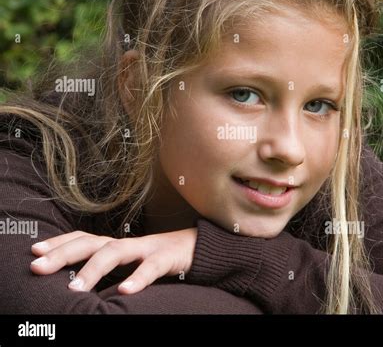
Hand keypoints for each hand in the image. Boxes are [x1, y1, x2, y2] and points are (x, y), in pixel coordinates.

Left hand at [30, 228, 197, 293]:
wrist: (199, 247)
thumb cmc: (161, 258)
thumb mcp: (133, 263)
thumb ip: (112, 269)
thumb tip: (80, 284)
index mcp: (118, 245)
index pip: (84, 239)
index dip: (59, 243)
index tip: (35, 251)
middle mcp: (128, 244)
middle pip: (92, 241)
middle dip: (63, 253)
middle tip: (38, 266)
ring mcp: (147, 249)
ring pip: (117, 252)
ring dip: (94, 269)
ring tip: (75, 289)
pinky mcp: (167, 258)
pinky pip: (152, 268)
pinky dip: (138, 278)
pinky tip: (126, 291)